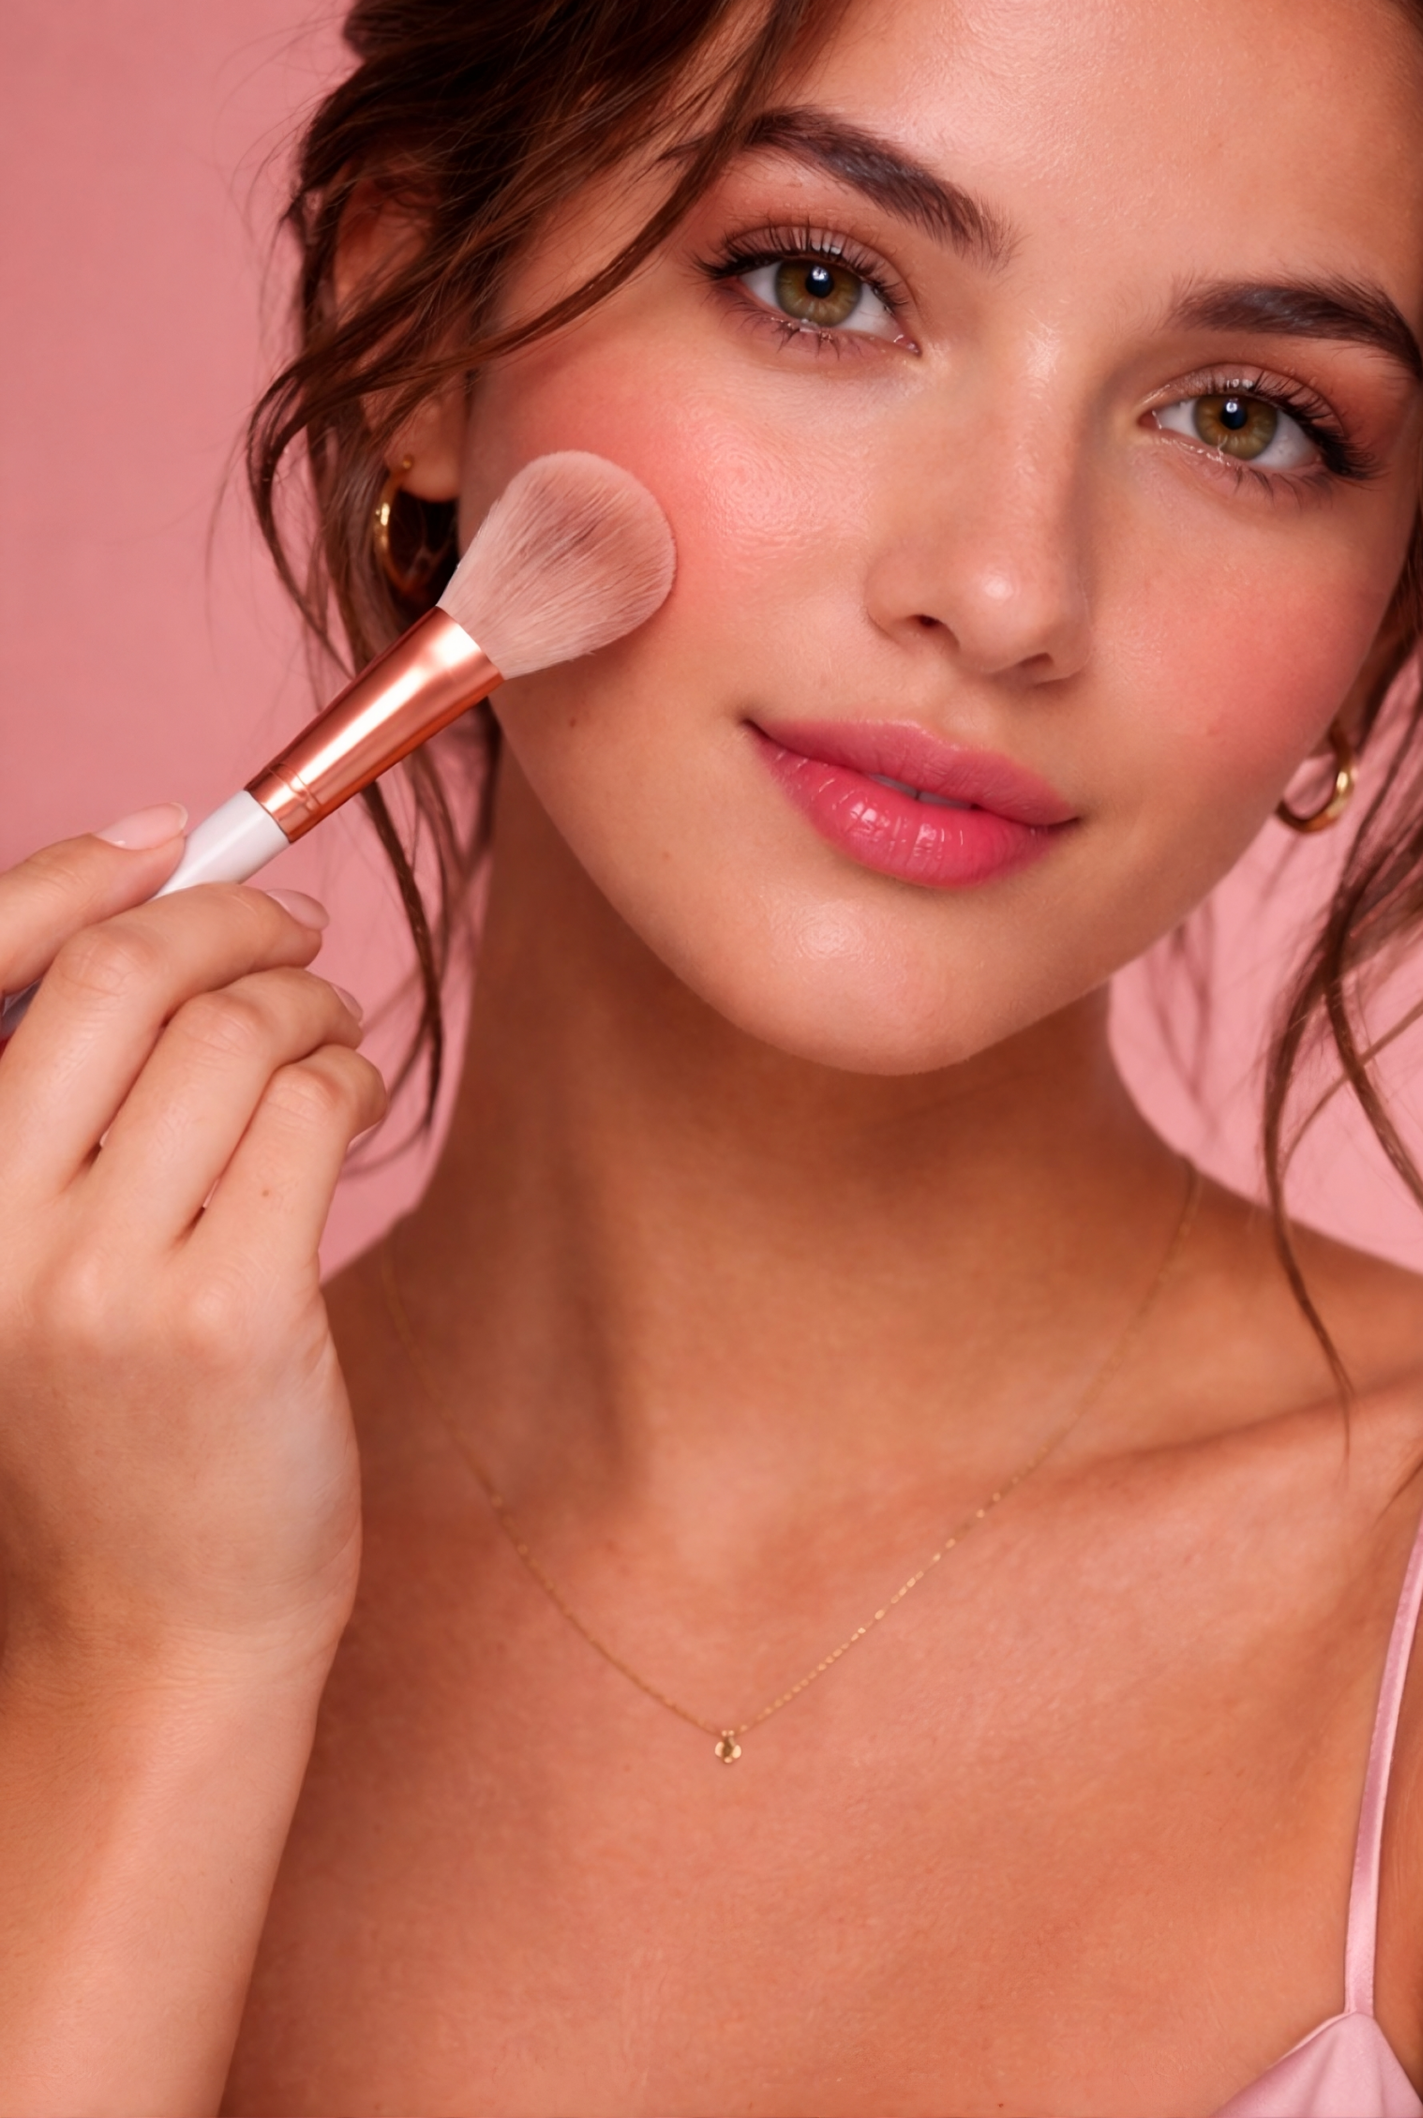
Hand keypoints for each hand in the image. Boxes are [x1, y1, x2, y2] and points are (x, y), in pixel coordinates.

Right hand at [0, 806, 385, 1694]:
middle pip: (128, 973)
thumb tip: (157, 876)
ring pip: (240, 1033)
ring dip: (310, 1007)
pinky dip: (346, 1080)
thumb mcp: (36, 1249)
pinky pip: (311, 1110)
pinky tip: (343, 1113)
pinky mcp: (227, 1315)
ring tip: (326, 1044)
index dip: (82, 869)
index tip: (180, 833)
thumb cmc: (111, 1415)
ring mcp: (99, 1276)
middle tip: (294, 934)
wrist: (158, 1628)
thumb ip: (69, 1093)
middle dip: (237, 919)